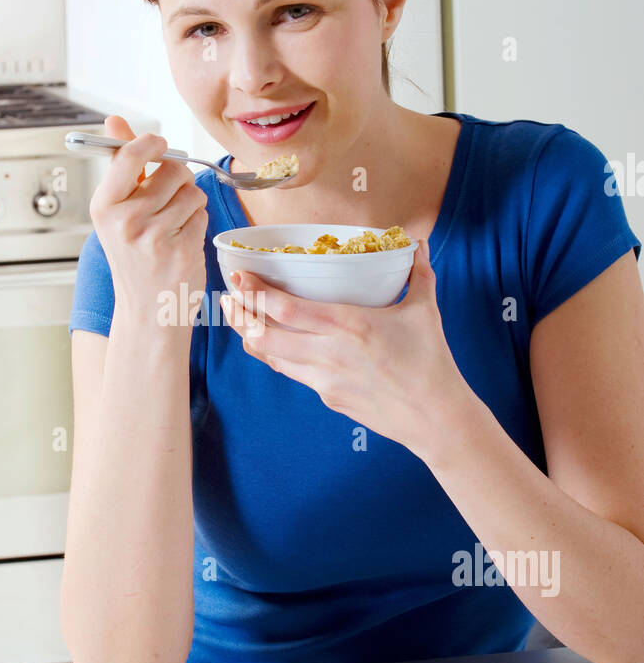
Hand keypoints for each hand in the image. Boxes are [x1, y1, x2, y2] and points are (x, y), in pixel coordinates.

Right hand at [89, 116, 207, 330]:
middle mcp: (125, 221)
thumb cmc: (133, 258)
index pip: (130, 155)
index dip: (152, 143)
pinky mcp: (181, 250)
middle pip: (172, 169)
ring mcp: (154, 237)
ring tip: (174, 224)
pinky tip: (182, 241)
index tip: (160, 145)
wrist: (146, 312)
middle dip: (178, 178)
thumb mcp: (116, 212)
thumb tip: (114, 121)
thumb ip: (120, 164)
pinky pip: (202, 215)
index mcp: (104, 207)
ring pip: (192, 191)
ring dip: (190, 203)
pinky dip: (197, 224)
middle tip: (168, 199)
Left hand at [219, 237, 473, 457]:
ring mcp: (325, 379)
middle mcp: (330, 352)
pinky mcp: (327, 397)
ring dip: (251, 336)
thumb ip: (418, 274)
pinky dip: (276, 356)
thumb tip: (417, 244)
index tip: (239, 276)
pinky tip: (271, 345)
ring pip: (272, 357)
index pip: (287, 308)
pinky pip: (292, 373)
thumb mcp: (425, 311)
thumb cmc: (432, 363)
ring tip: (240, 319)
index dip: (256, 292)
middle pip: (265, 335)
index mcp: (350, 324)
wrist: (436, 418)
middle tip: (227, 297)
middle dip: (240, 315)